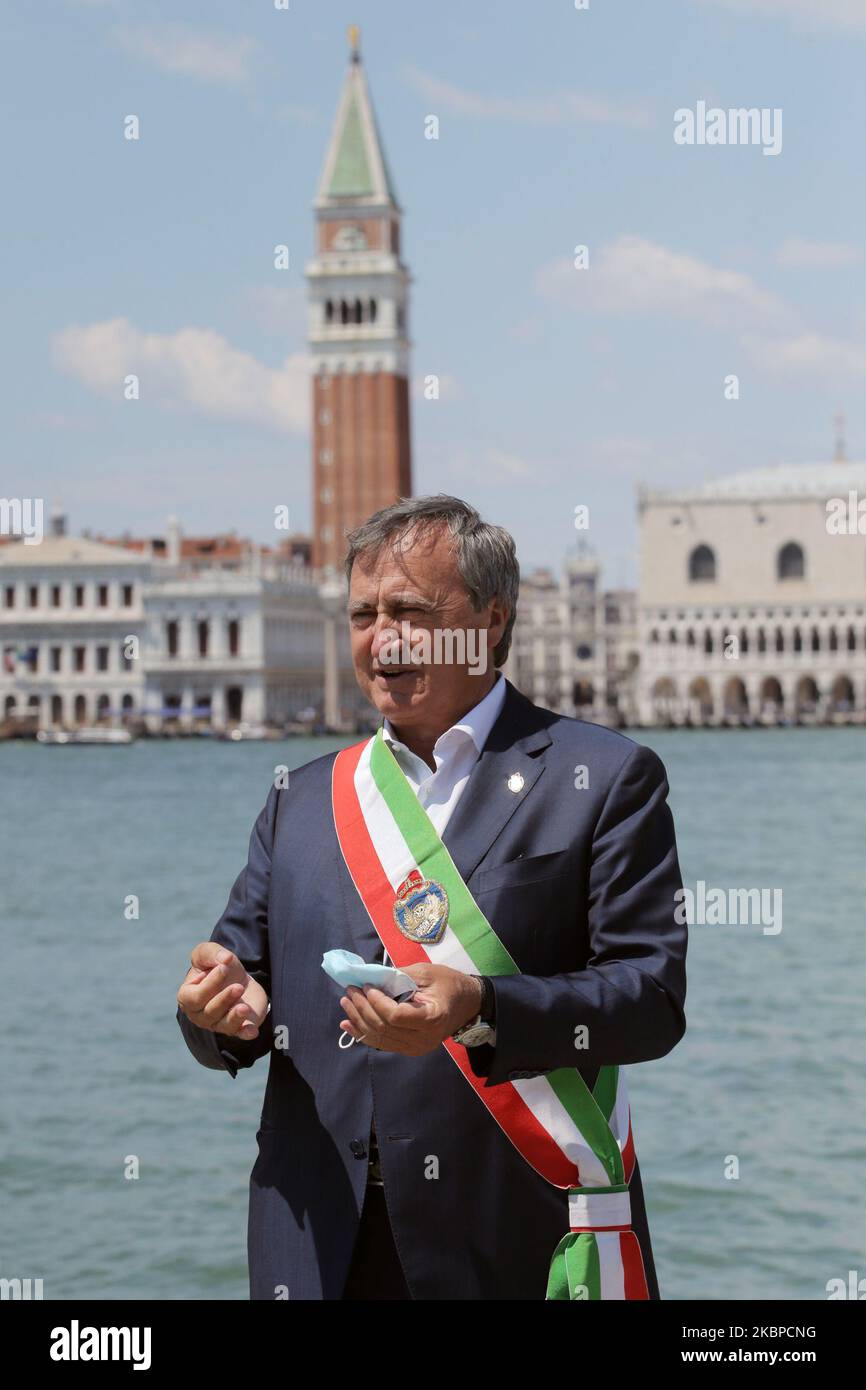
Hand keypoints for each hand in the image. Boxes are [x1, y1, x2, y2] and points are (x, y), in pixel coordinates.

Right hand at [177, 942, 268, 1040]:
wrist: (238, 978)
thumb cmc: (218, 966)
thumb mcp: (209, 953)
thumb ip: (212, 952)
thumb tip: (225, 959)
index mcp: (188, 996)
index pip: (195, 997)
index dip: (210, 984)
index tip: (224, 968)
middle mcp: (200, 1014)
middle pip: (209, 1012)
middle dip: (224, 999)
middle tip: (238, 987)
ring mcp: (218, 1023)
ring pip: (223, 1025)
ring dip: (234, 1017)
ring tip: (245, 1008)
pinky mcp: (237, 1027)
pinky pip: (240, 1034)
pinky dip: (245, 1033)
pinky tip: (252, 1031)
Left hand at [339, 963, 482, 1055]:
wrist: (468, 1004)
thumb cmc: (449, 984)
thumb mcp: (426, 973)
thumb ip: (398, 976)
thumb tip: (371, 978)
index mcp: (432, 1018)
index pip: (395, 1016)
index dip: (377, 1002)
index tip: (367, 986)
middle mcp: (423, 1039)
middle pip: (384, 1028)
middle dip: (362, 1008)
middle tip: (350, 990)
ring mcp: (416, 1047)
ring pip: (379, 1038)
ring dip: (359, 1020)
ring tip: (346, 1003)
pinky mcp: (410, 1049)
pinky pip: (382, 1043)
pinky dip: (363, 1034)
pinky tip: (348, 1024)